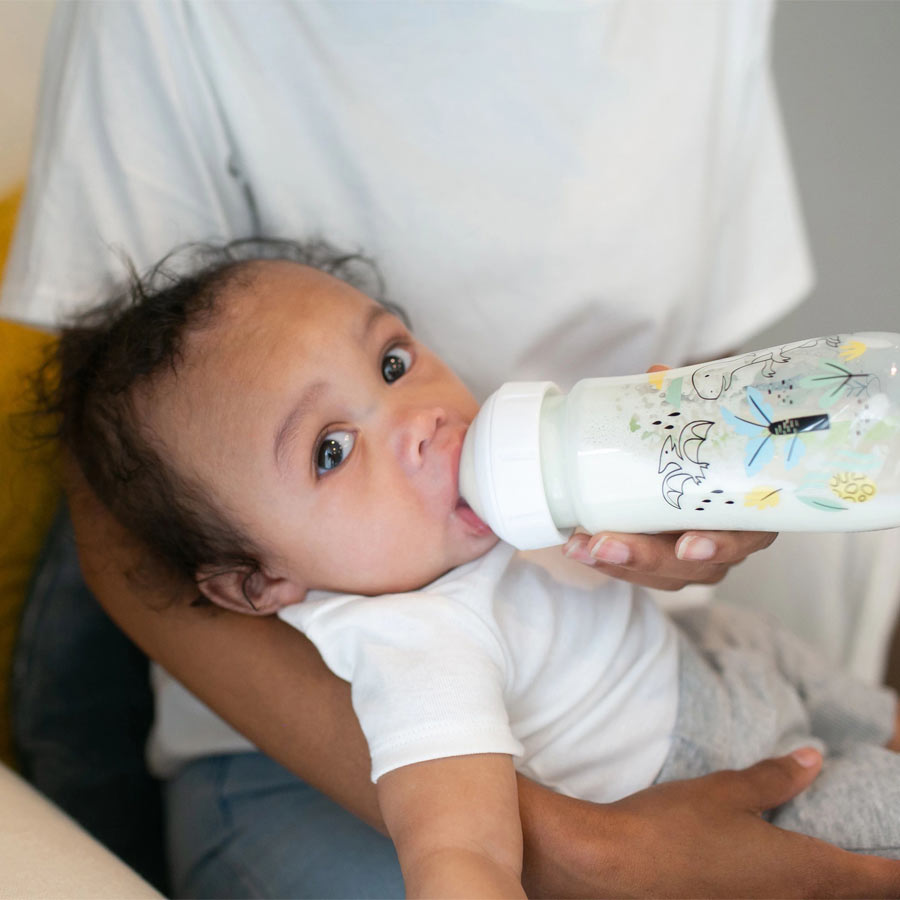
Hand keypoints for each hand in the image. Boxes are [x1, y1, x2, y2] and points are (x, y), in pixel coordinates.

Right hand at [518, 749, 899, 897]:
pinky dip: (788, 889)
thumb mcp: (726, 792)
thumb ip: (775, 778)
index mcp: (805, 873)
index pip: (881, 882)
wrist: (612, 868)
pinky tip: (763, 870)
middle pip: (849, 897)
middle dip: (866, 879)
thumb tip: (815, 760)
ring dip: (825, 885)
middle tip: (866, 853)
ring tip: (817, 859)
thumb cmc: (672, 827)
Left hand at [562, 362, 775, 589]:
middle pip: (696, 566)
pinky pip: (640, 571)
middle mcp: (729, 537)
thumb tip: (656, 375)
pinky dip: (609, 561)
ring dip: (619, 564)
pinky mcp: (666, 558)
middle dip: (647, 559)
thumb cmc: (715, 434)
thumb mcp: (705, 413)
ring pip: (664, 575)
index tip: (687, 543)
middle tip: (606, 545)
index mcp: (752, 505)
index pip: (746, 536)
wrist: (706, 446)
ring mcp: (698, 555)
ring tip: (581, 547)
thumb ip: (686, 397)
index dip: (720, 545)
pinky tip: (576, 546)